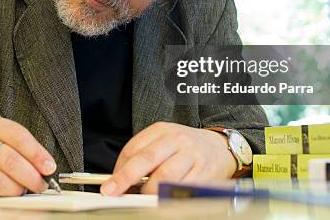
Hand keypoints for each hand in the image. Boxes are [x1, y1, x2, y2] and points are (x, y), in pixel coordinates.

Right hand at [0, 117, 55, 196]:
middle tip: (40, 186)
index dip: (37, 153)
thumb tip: (45, 170)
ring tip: (21, 193)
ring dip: (15, 190)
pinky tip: (6, 203)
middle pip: (9, 159)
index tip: (49, 167)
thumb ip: (21, 152)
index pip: (18, 136)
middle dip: (30, 176)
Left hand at [101, 122, 237, 195]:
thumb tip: (121, 178)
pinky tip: (161, 200)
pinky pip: (182, 188)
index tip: (110, 184)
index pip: (135, 148)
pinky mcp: (204, 172)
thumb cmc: (186, 147)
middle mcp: (176, 139)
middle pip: (147, 159)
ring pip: (164, 176)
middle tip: (112, 191)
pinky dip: (168, 197)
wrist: (220, 147)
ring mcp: (191, 155)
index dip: (120, 168)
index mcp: (162, 130)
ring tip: (141, 199)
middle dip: (126, 177)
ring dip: (149, 192)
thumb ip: (143, 155)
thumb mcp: (163, 141)